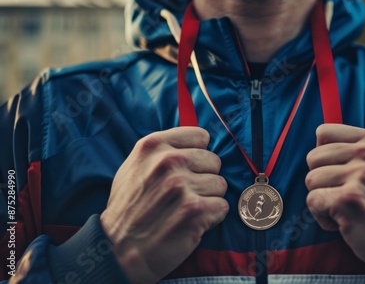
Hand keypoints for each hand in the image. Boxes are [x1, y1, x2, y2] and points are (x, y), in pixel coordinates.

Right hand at [100, 127, 228, 283]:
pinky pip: (222, 206)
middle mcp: (168, 161)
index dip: (198, 154)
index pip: (201, 136)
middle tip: (185, 194)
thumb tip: (198, 143)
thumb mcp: (134, 166)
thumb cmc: (129, 208)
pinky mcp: (194, 210)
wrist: (118, 250)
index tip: (189, 169)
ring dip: (208, 198)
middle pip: (214, 160)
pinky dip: (212, 216)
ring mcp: (182, 185)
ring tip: (186, 209)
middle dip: (204, 177)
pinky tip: (192, 221)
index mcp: (153, 145)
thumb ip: (163, 150)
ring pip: (220, 184)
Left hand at [305, 124, 364, 281]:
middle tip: (344, 196)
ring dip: (322, 200)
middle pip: (313, 158)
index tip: (338, 172)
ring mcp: (359, 175)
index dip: (323, 156)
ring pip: (311, 180)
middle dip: (321, 180)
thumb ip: (356, 150)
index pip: (324, 132)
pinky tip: (344, 222)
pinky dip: (322, 217)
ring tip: (347, 209)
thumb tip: (320, 141)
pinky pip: (313, 201)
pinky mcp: (348, 199)